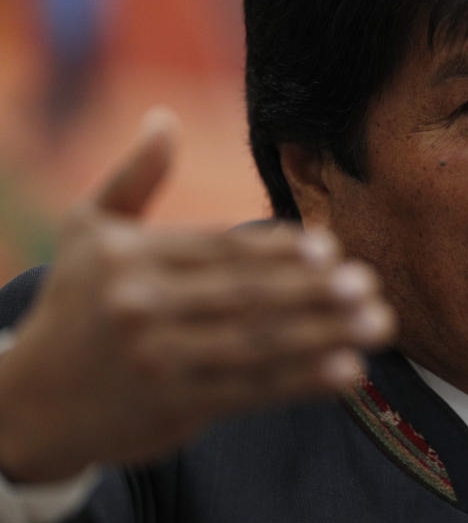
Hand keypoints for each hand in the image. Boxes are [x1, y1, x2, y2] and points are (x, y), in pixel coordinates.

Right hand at [0, 109, 394, 481]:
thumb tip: (165, 117)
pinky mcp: (173, 405)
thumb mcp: (88, 229)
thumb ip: (134, 176)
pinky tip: (349, 371)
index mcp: (129, 257)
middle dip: (315, 292)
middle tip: (370, 285)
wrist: (27, 402)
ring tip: (377, 326)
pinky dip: (304, 382)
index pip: (220, 249)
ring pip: (257, 343)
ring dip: (325, 335)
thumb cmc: (73, 304)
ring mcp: (158, 359)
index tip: (331, 246)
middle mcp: (141, 306)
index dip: (279, 249)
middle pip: (246, 295)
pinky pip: (251, 391)